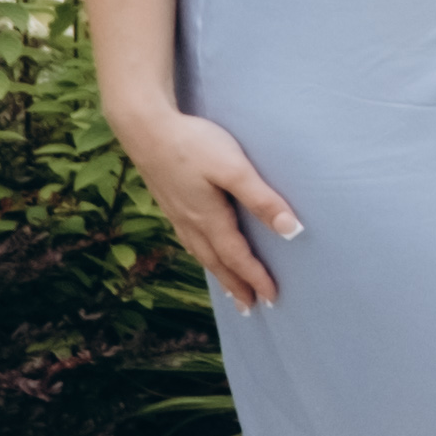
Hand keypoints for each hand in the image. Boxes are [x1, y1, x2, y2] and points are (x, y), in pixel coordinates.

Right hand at [126, 108, 303, 309]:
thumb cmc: (193, 144)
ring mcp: (176, 213)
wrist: (144, 127)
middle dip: (235, 286)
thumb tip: (291, 231)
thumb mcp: (234, 169)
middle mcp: (191, 222)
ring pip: (200, 253)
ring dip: (218, 273)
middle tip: (250, 308)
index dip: (256, 278)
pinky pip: (188, 239)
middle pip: (217, 262)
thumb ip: (262, 199)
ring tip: (229, 289)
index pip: (238, 257)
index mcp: (209, 218)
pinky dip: (201, 254)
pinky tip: (201, 249)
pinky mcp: (169, 201)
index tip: (272, 298)